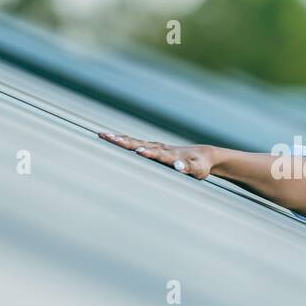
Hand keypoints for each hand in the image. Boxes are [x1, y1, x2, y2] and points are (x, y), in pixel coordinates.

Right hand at [98, 131, 216, 179]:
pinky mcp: (153, 147)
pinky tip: (112, 138)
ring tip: (103, 135)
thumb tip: (179, 167)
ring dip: (119, 139)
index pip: (159, 155)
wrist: (203, 155)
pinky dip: (123, 140)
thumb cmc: (200, 165)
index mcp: (171, 155)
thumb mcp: (198, 170)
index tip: (139, 152)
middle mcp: (161, 148)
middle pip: (140, 144)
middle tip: (109, 138)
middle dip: (125, 142)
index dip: (150, 154)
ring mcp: (156, 147)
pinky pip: (135, 142)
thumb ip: (189, 168)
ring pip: (135, 141)